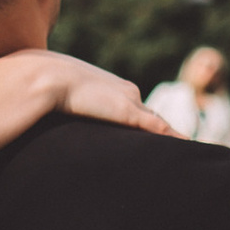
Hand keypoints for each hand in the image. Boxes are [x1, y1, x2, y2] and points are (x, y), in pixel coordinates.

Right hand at [34, 52, 173, 135]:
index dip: (143, 121)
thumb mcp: (58, 95)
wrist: (44, 77)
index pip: (135, 107)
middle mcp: (126, 92)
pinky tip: (186, 147)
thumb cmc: (43, 84)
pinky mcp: (128, 113)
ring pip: (157, 122)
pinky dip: (172, 137)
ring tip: (185, 151)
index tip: (153, 134)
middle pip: (150, 115)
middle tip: (176, 146)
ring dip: (170, 137)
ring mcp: (129, 102)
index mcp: (113, 87)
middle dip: (161, 130)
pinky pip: (158, 128)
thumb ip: (62, 104)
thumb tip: (46, 112)